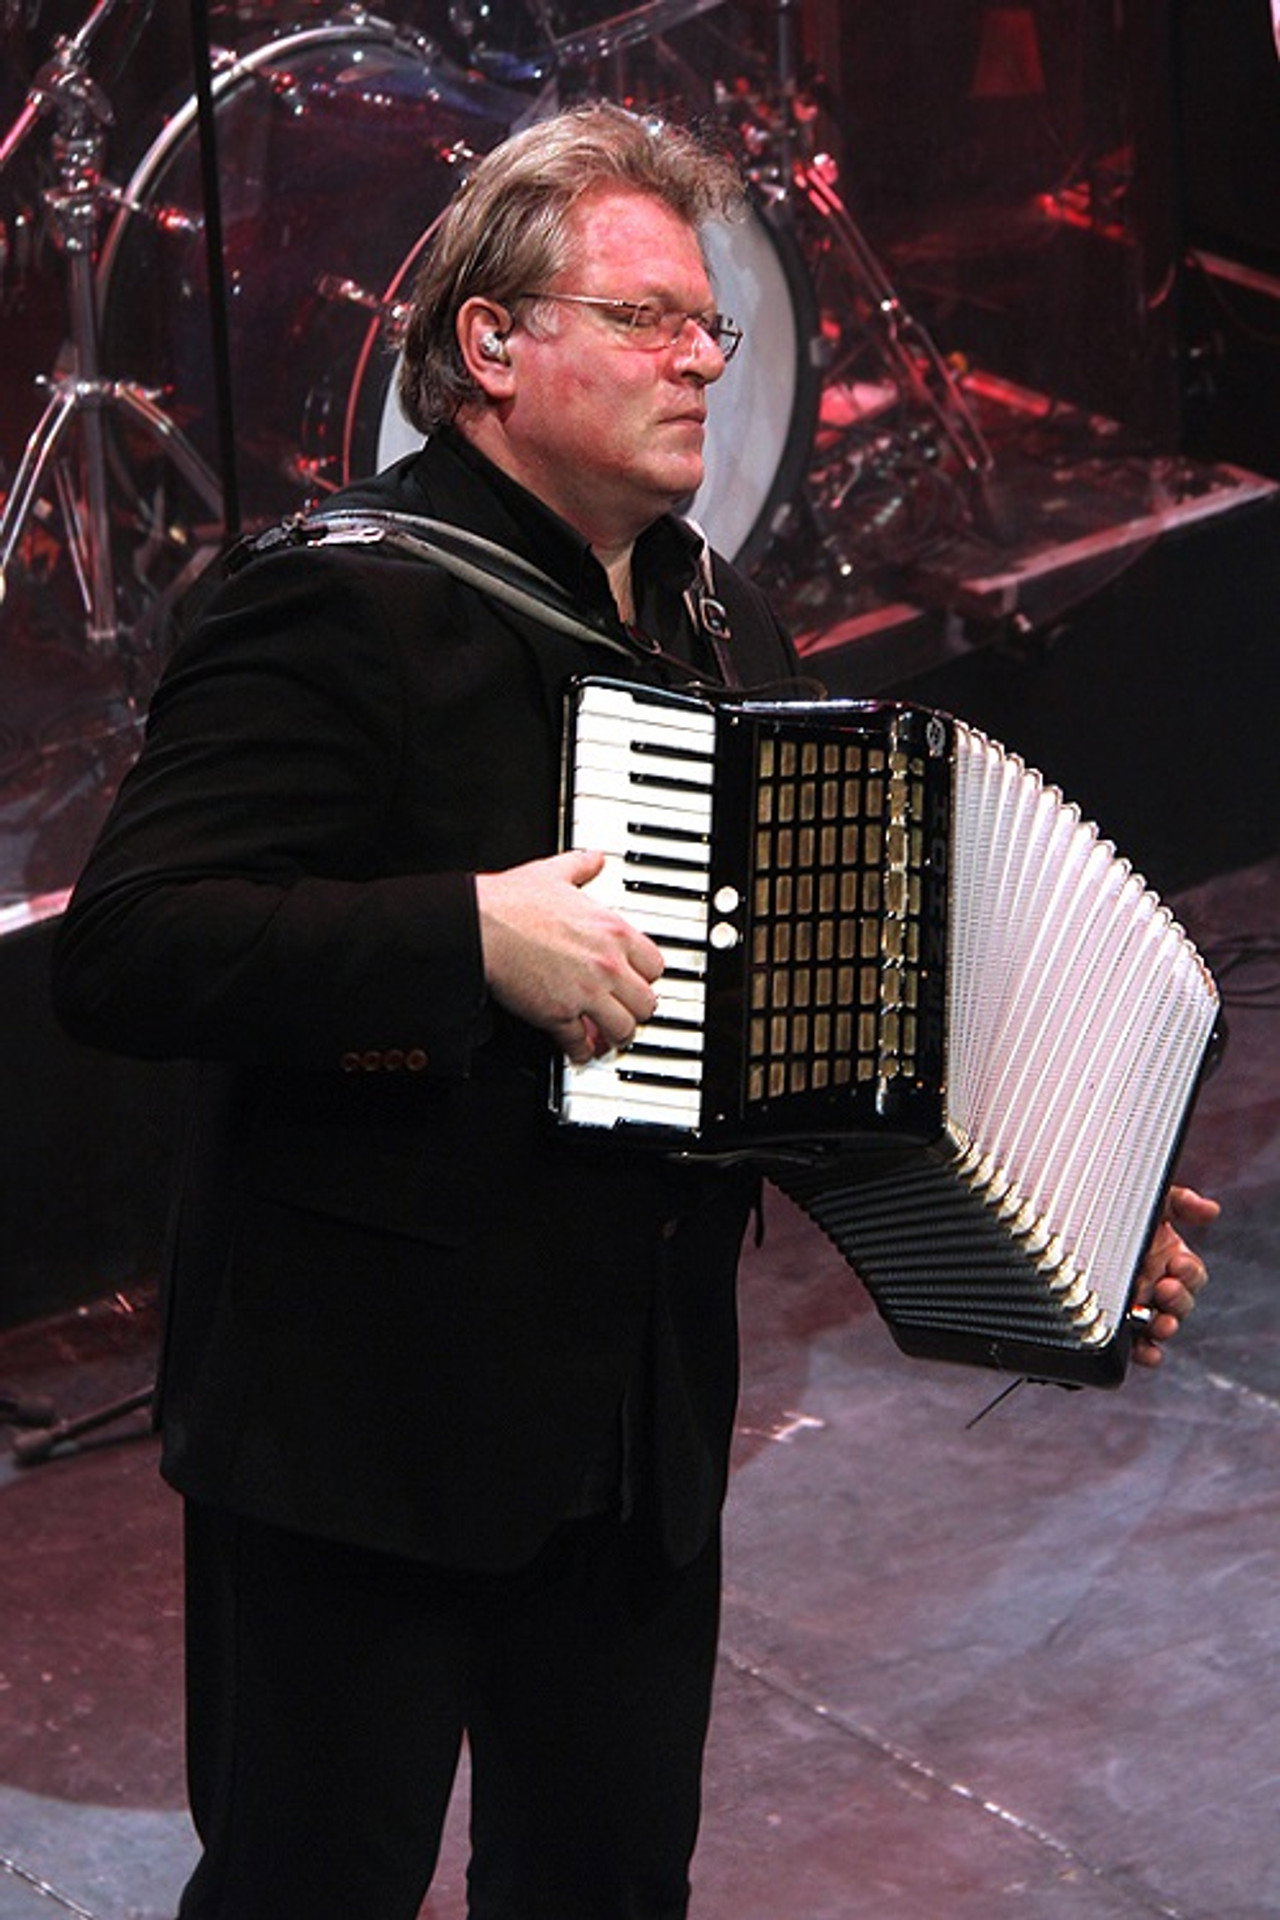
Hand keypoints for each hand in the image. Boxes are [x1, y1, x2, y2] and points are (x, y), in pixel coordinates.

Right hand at [475, 849, 662, 1063]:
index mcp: (613, 931)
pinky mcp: (559, 1015)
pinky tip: (578, 1049)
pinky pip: (582, 1045)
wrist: (480, 926)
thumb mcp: (553, 873)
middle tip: (625, 1012)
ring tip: (606, 1036)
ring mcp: (586, 992)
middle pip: (647, 1003)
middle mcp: (608, 964)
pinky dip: (581, 1051)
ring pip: (623, 1029)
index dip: (645, 976)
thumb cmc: (512, 902)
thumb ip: (580, 867)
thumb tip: (592, 859)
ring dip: (614, 1035)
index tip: (637, 981)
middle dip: (635, 1010)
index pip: (655, 966)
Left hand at [1129, 1184, 1219, 1368]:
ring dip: (1166, 1328)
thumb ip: (1178, 1201)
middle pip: (1180, 1304)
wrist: (1070, 1219)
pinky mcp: (1119, 1325)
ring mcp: (1138, 1307)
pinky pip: (1137, 1346)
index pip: (1191, 1273)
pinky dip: (1145, 1352)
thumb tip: (1211, 1210)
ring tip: (1161, 1324)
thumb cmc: (1111, 1209)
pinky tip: (1145, 1352)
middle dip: (1177, 1300)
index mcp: (1168, 1259)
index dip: (1189, 1272)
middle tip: (1164, 1289)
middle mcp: (1156, 1285)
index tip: (1176, 1264)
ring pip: (1162, 1326)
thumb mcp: (1146, 1198)